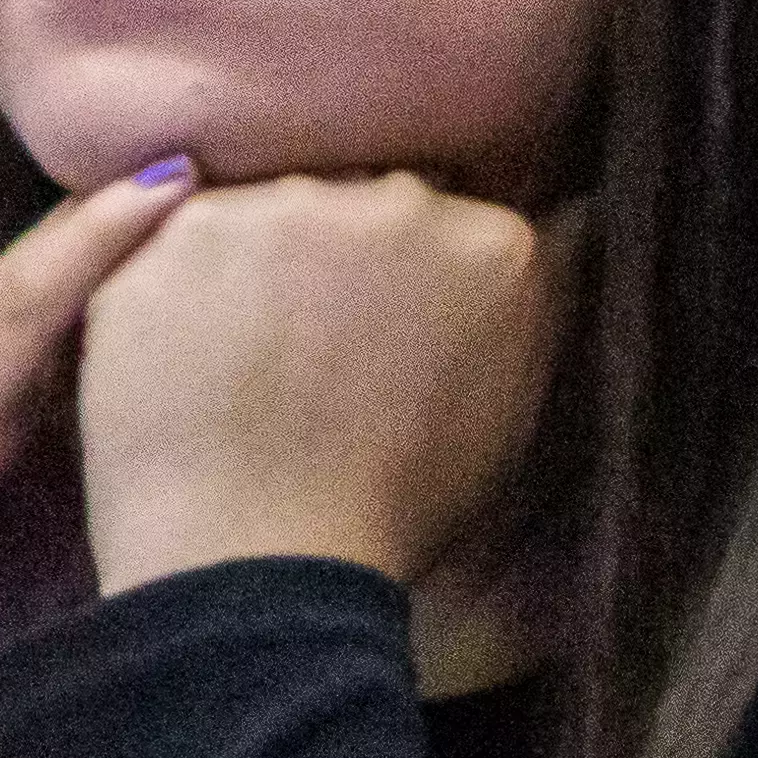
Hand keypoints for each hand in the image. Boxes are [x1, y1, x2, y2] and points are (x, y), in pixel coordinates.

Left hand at [75, 175, 557, 600]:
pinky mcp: (193, 225)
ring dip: (265, 263)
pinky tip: (190, 357)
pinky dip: (184, 283)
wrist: (258, 556)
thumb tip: (573, 222)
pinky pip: (188, 233)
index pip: (456, 225)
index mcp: (496, 247)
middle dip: (346, 260)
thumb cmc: (392, 513)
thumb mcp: (510, 413)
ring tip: (248, 368)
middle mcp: (402, 201)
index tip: (392, 339)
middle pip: (368, 202)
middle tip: (317, 359)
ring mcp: (294, 205)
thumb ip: (537, 305)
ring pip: (280, 210)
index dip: (417, 281)